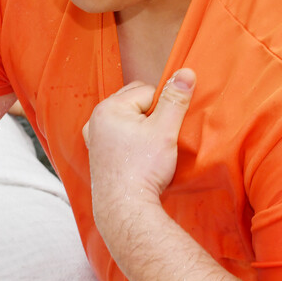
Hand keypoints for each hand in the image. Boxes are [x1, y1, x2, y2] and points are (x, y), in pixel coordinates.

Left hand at [82, 69, 195, 224]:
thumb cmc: (142, 169)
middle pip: (135, 103)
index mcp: (108, 107)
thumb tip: (186, 72)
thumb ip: (175, 99)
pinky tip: (138, 156)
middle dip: (151, 116)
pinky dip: (131, 140)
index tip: (165, 131)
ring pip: (128, 119)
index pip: (147, 91)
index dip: (163, 109)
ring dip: (142, 128)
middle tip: (158, 140)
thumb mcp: (164, 130)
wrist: (125, 208)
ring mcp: (94, 138)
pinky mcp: (98, 154)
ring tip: (149, 150)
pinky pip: (119, 135)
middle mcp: (95, 119)